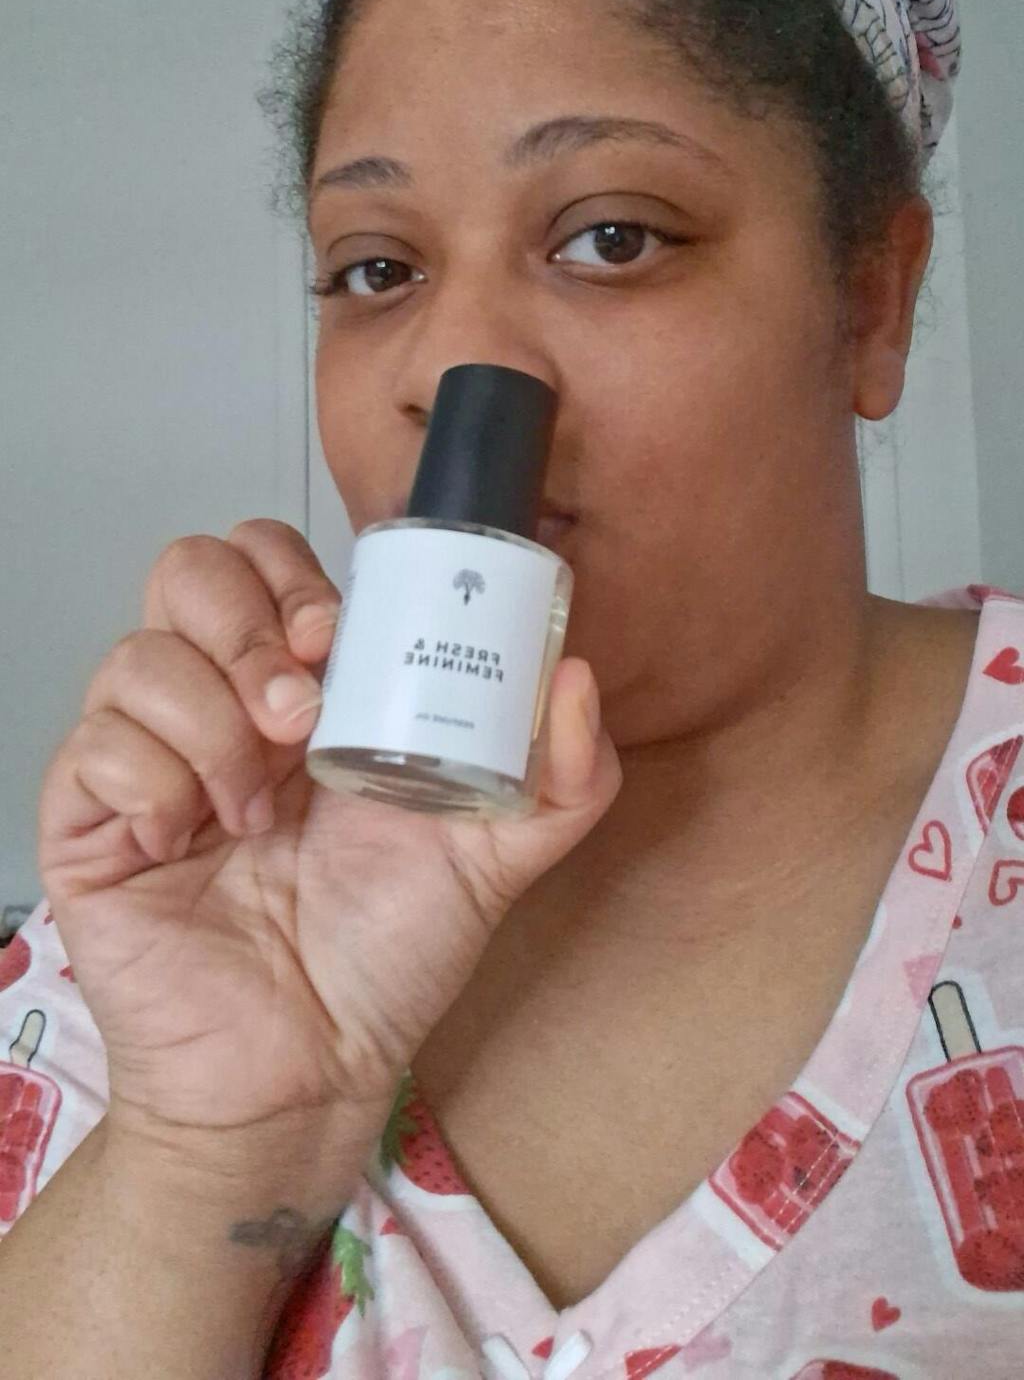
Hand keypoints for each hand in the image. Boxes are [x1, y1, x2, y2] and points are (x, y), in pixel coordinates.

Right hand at [39, 520, 621, 1141]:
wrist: (309, 1071)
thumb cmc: (387, 954)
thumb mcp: (498, 854)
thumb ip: (565, 774)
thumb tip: (573, 672)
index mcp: (307, 688)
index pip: (267, 559)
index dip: (294, 573)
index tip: (337, 636)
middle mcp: (220, 705)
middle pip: (189, 573)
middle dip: (246, 625)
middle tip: (296, 711)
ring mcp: (150, 759)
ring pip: (138, 656)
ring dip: (209, 723)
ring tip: (256, 807)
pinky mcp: (91, 822)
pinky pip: (92, 748)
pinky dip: (150, 785)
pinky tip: (189, 840)